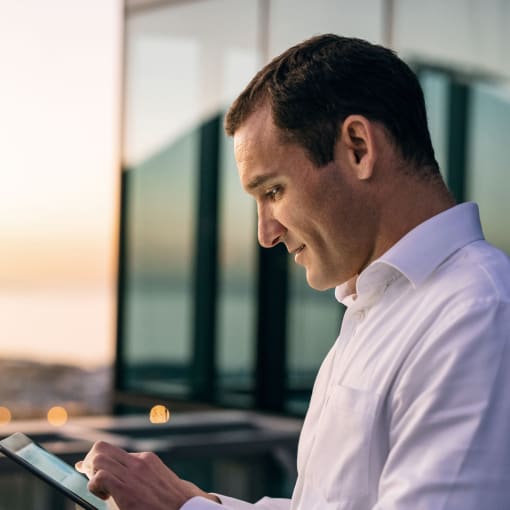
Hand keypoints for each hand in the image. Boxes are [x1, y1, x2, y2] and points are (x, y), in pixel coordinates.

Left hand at [76, 441, 220, 509]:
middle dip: (90, 462)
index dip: (98, 462)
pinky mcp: (126, 487)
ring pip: (98, 457)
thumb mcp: (158, 485)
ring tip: (99, 489)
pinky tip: (103, 496)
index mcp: (147, 460)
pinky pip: (99, 476)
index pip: (114, 452)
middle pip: (102, 447)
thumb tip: (121, 485)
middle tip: (90, 479)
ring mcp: (133, 471)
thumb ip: (141, 479)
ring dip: (91, 472)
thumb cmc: (173, 504)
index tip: (88, 470)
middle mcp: (139, 461)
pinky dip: (94, 486)